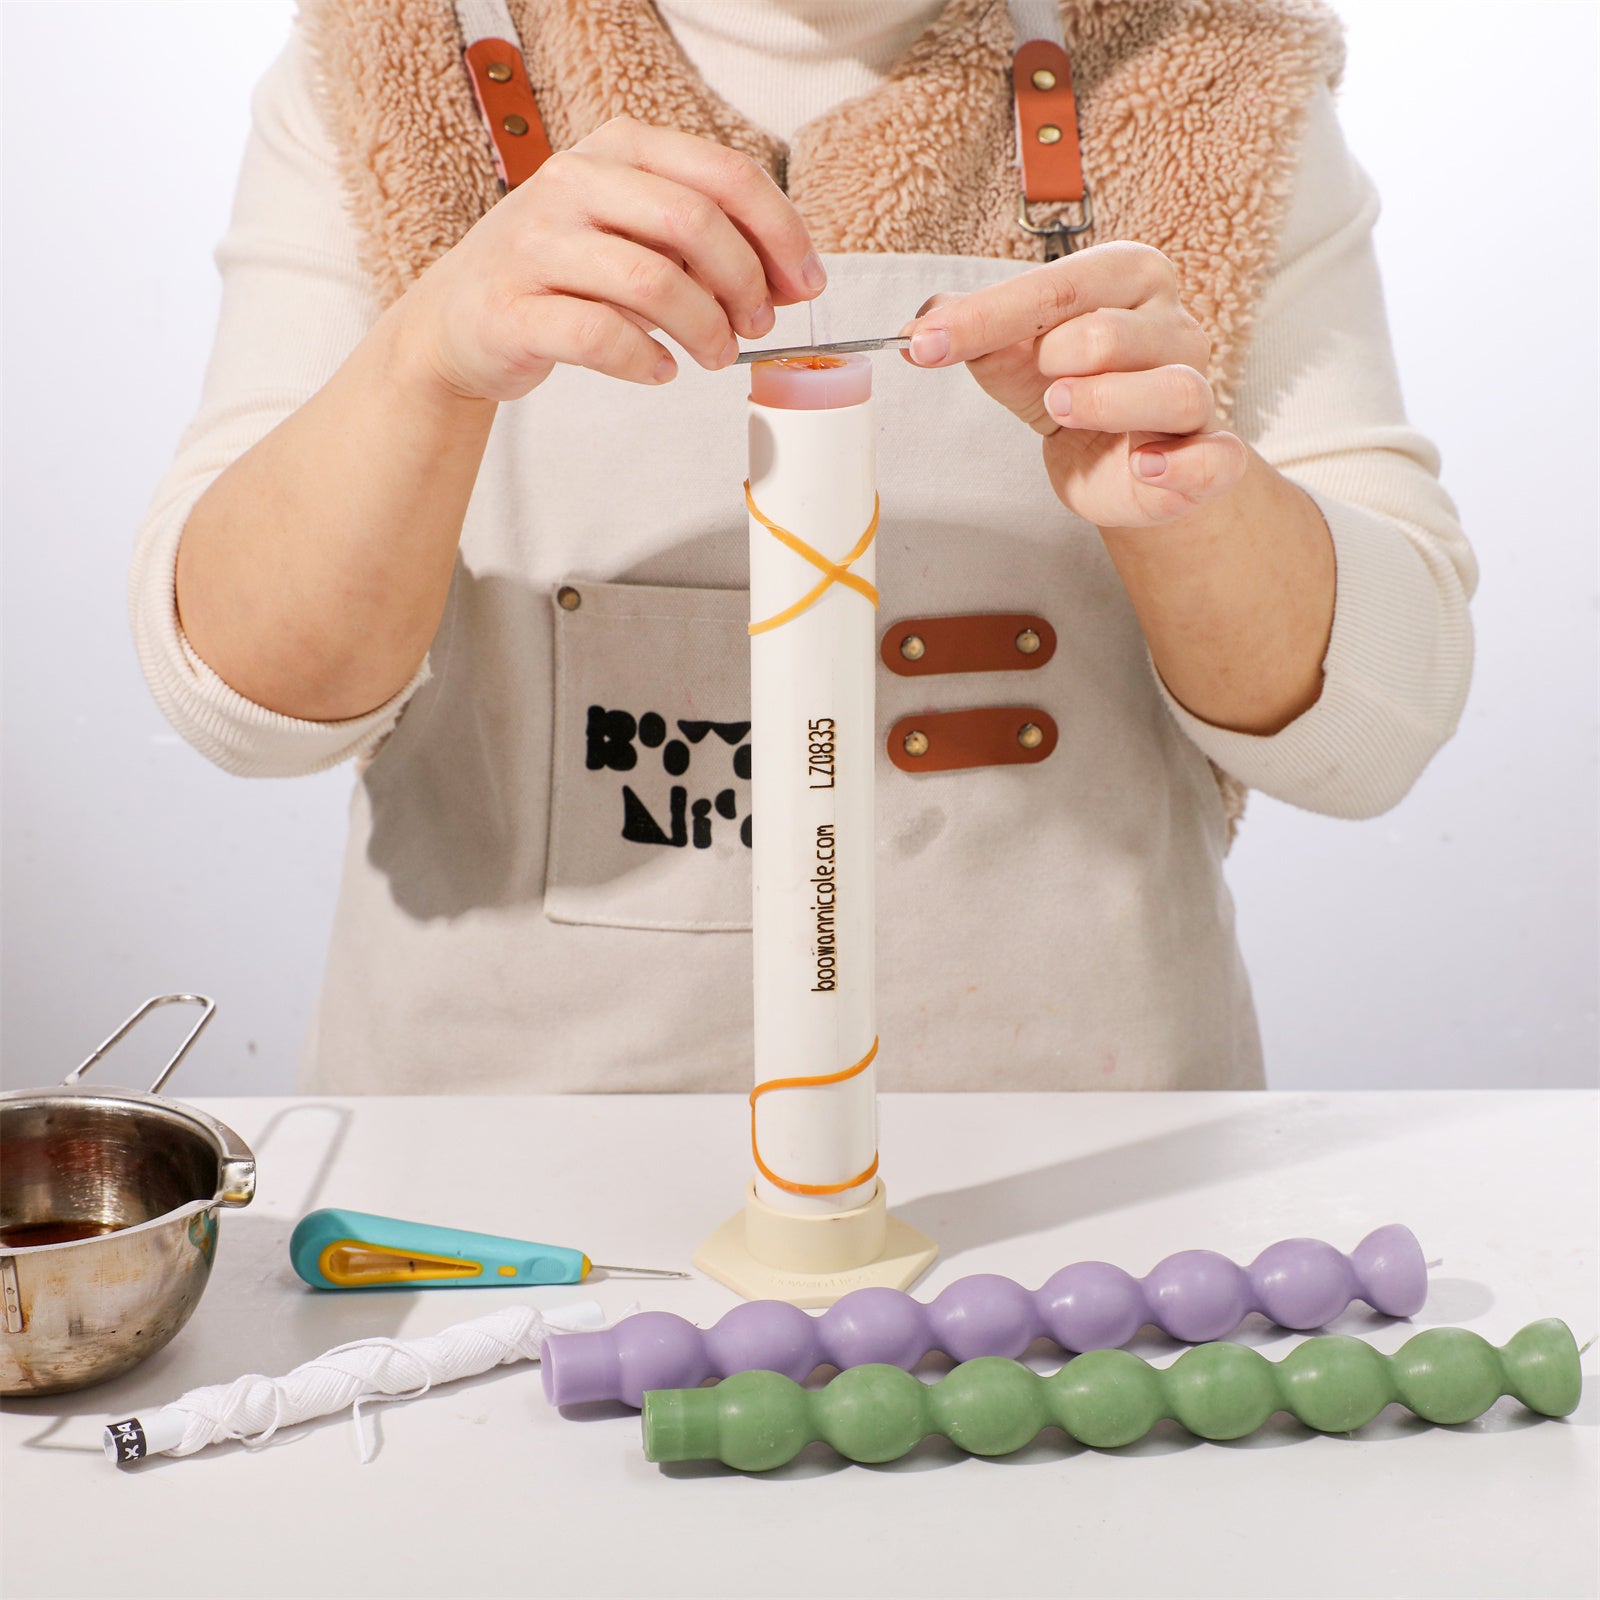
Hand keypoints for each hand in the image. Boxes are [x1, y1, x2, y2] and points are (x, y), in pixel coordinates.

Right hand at [398, 117, 826, 401]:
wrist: (459, 319)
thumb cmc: (563, 276)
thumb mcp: (634, 234)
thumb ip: (703, 244)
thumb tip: (787, 280)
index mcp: (616, 150)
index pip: (723, 174)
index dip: (780, 232)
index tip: (805, 283)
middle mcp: (572, 183)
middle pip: (694, 221)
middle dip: (745, 282)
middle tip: (758, 325)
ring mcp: (536, 244)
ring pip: (653, 280)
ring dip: (705, 328)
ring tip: (716, 355)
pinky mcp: (512, 310)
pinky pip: (601, 336)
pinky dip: (645, 360)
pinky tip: (658, 370)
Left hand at [903, 242, 1246, 528]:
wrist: (1126, 466)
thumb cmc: (1077, 392)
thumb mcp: (1019, 362)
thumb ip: (978, 339)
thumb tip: (918, 327)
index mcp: (1127, 280)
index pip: (1055, 286)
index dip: (984, 316)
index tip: (923, 342)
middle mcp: (1173, 326)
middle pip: (1108, 333)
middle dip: (1054, 358)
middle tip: (1040, 387)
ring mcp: (1199, 390)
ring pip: (1169, 388)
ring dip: (1105, 402)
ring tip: (1064, 411)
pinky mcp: (1212, 455)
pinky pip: (1215, 455)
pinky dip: (1181, 462)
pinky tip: (1143, 465)